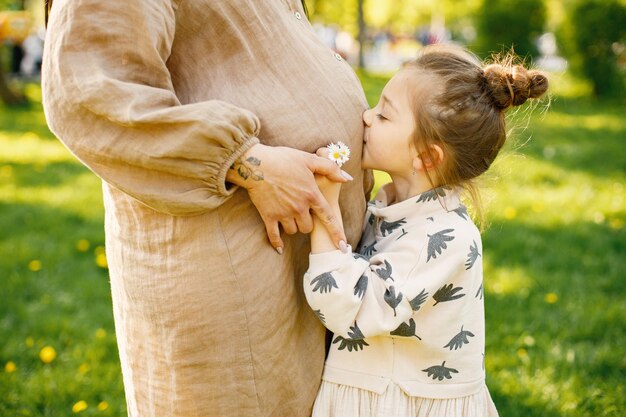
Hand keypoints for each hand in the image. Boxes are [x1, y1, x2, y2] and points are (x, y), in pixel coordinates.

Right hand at [227, 144, 351, 252]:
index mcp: (311, 195)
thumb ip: (330, 168)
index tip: (342, 247)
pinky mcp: (269, 216)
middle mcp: (299, 207)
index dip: (337, 233)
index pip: (328, 218)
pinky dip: (277, 243)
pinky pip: (275, 235)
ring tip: (288, 215)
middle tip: (301, 212)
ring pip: (293, 231)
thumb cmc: (283, 158)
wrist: (256, 163)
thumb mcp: (309, 159)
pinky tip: (280, 248)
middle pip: (308, 227)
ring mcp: (283, 213)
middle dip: (307, 222)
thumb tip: (347, 178)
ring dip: (293, 227)